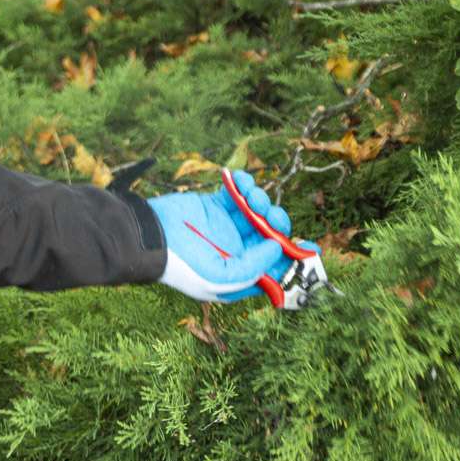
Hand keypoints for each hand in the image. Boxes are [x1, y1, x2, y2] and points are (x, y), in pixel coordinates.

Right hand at [148, 170, 294, 302]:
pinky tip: (239, 180)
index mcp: (241, 274)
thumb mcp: (218, 279)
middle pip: (272, 235)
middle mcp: (238, 251)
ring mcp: (228, 227)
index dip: (296, 258)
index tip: (311, 247)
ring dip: (261, 199)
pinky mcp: (217, 206)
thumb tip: (276, 248)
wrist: (149, 236)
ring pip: (260, 211)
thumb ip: (252, 269)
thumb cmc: (181, 265)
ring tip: (250, 195)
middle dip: (277, 222)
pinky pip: (240, 192)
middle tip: (270, 214)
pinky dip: (244, 183)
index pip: (277, 267)